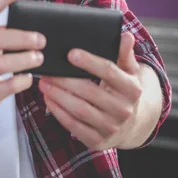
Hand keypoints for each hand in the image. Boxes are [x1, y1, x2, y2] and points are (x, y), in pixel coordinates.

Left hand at [39, 32, 142, 149]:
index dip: (90, 62)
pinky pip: (74, 126)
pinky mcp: (98, 141)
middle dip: (65, 81)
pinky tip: (48, 99)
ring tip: (43, 83)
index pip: (109, 72)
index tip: (70, 53)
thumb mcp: (129, 73)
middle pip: (90, 92)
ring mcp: (112, 127)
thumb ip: (124, 55)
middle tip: (47, 71)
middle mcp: (124, 110)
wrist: (134, 125)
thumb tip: (125, 36)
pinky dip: (58, 112)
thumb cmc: (124, 91)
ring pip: (80, 110)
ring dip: (58, 96)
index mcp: (132, 89)